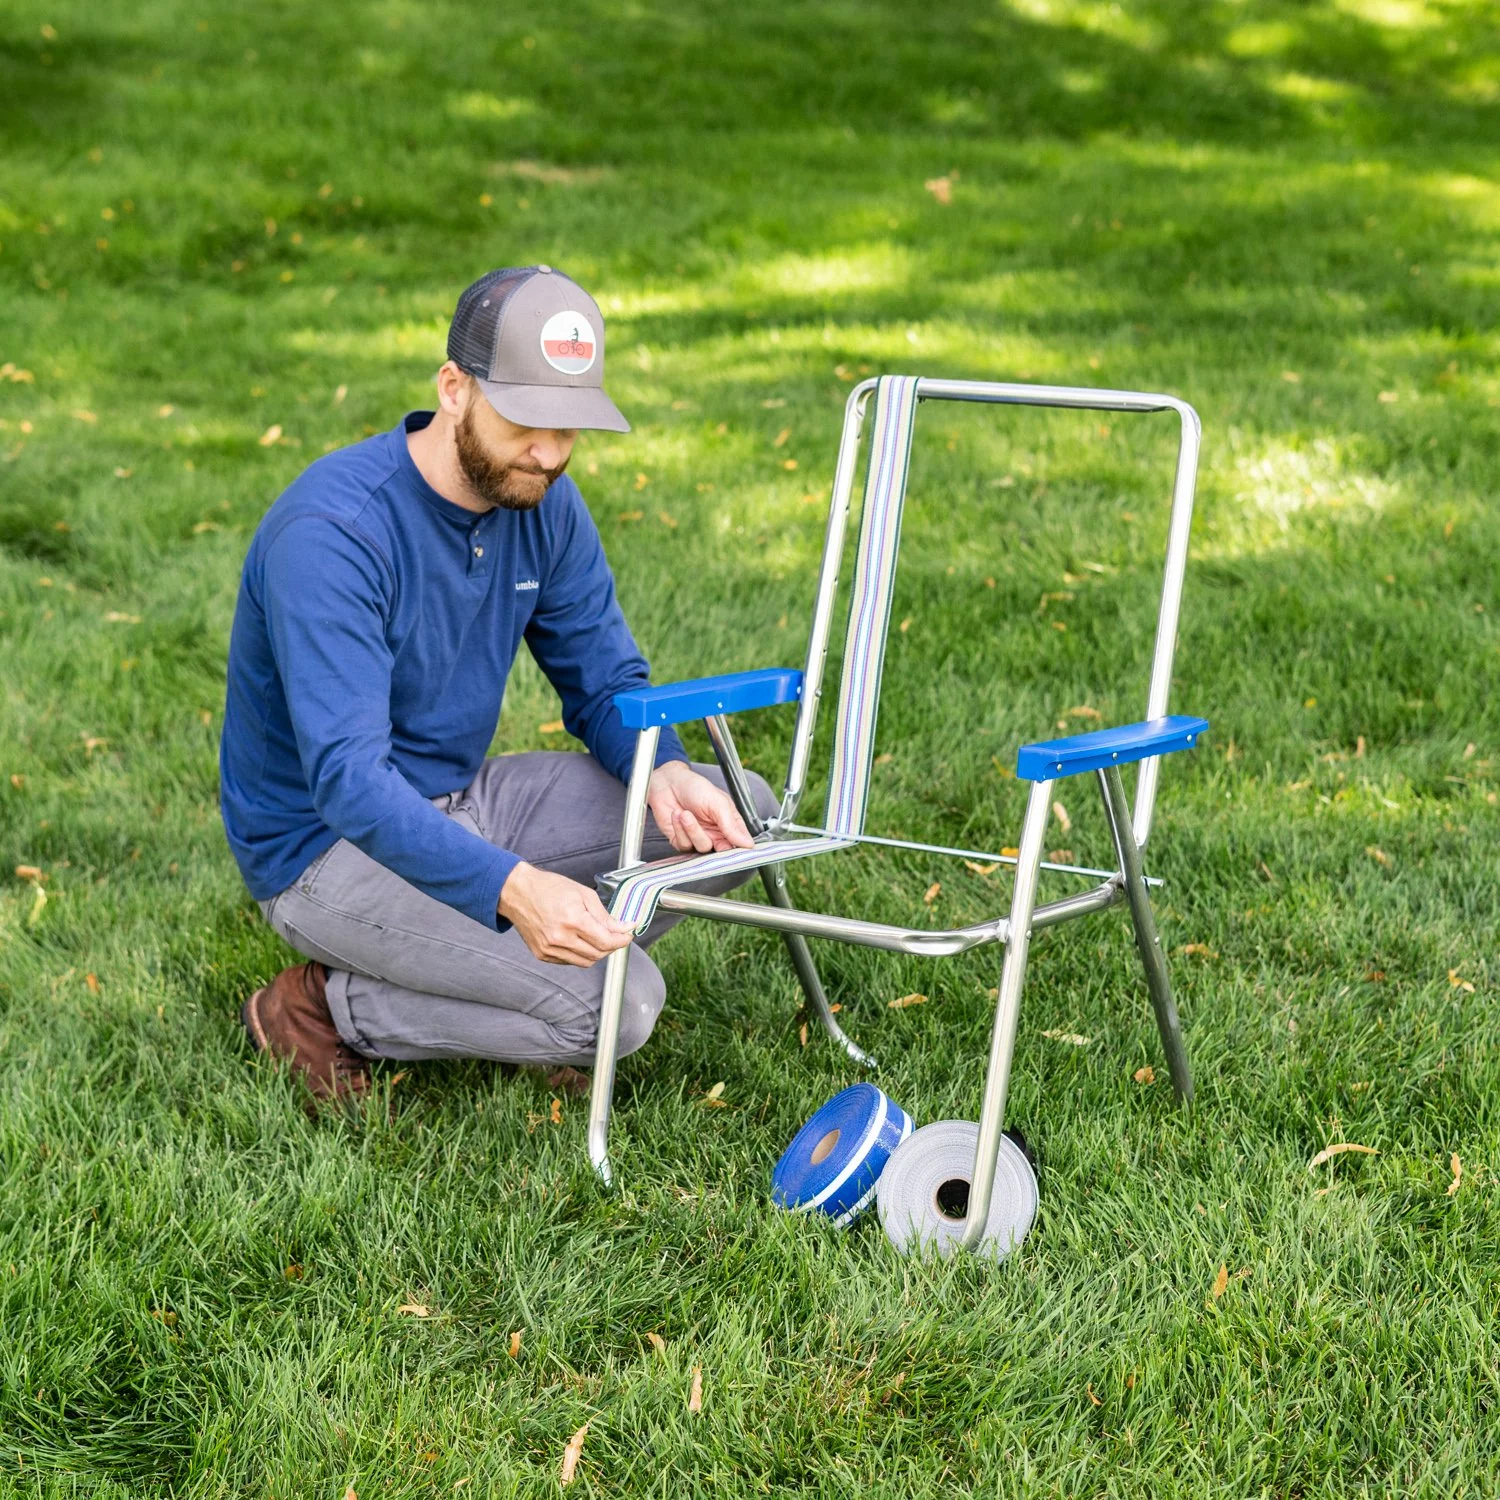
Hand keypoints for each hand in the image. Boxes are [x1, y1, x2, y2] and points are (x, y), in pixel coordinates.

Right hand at [498, 862, 636, 966]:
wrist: (518, 892)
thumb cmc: (549, 888)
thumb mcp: (583, 894)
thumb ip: (604, 915)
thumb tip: (623, 927)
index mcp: (573, 920)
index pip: (606, 941)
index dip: (622, 940)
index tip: (628, 934)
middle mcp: (560, 938)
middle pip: (598, 954)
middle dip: (612, 946)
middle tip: (616, 934)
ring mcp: (549, 949)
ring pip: (585, 962)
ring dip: (597, 952)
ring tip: (599, 938)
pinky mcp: (542, 954)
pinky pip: (569, 961)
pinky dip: (580, 954)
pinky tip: (580, 940)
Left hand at [647, 761, 755, 854]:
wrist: (668, 783)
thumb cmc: (695, 787)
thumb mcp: (718, 802)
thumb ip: (731, 824)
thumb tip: (748, 843)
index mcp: (728, 824)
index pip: (739, 844)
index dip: (740, 850)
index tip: (737, 849)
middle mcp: (715, 834)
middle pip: (722, 852)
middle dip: (716, 844)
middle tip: (711, 833)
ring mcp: (698, 838)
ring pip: (702, 847)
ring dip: (692, 829)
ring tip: (685, 813)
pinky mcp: (681, 841)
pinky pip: (684, 845)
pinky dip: (679, 829)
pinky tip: (677, 815)